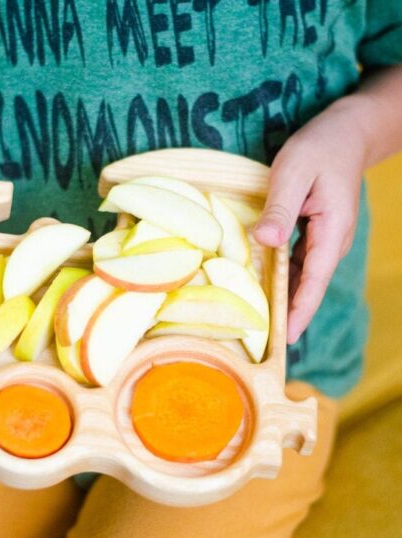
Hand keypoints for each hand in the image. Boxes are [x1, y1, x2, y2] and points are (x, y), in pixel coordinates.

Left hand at [253, 99, 366, 343]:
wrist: (345, 132)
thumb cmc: (320, 148)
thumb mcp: (294, 172)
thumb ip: (280, 209)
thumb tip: (264, 242)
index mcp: (332, 233)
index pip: (313, 282)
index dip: (299, 312)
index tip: (284, 339)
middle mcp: (330, 243)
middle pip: (307, 287)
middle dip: (287, 314)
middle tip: (261, 341)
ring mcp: (323, 240)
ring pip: (300, 278)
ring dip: (282, 298)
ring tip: (257, 322)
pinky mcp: (312, 234)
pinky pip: (295, 263)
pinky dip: (279, 277)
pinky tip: (261, 286)